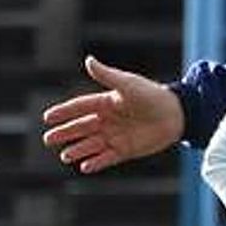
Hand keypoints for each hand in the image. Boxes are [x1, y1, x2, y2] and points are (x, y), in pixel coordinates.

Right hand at [42, 56, 184, 172]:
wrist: (178, 113)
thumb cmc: (153, 95)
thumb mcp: (128, 84)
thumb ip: (107, 75)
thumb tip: (88, 60)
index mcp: (108, 102)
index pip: (81, 107)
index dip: (64, 112)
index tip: (47, 117)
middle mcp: (110, 119)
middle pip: (82, 127)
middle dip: (65, 133)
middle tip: (48, 139)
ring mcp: (118, 135)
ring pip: (92, 144)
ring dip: (78, 149)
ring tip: (65, 156)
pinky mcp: (127, 149)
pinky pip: (108, 157)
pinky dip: (97, 162)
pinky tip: (85, 166)